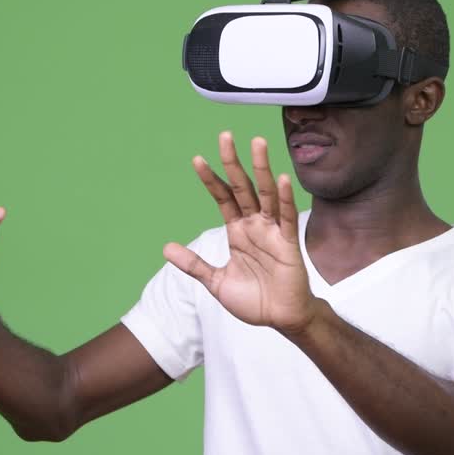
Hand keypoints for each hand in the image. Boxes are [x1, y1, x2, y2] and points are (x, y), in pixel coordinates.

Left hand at [163, 131, 316, 333]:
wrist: (280, 318)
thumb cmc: (254, 299)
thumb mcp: (216, 281)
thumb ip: (194, 264)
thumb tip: (165, 249)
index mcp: (237, 232)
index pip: (222, 198)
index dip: (211, 180)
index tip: (197, 159)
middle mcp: (255, 226)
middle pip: (243, 187)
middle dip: (233, 162)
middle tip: (225, 136)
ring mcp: (272, 232)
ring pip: (266, 194)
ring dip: (262, 169)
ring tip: (257, 143)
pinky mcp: (288, 243)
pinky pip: (286, 217)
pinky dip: (285, 198)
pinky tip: (281, 178)